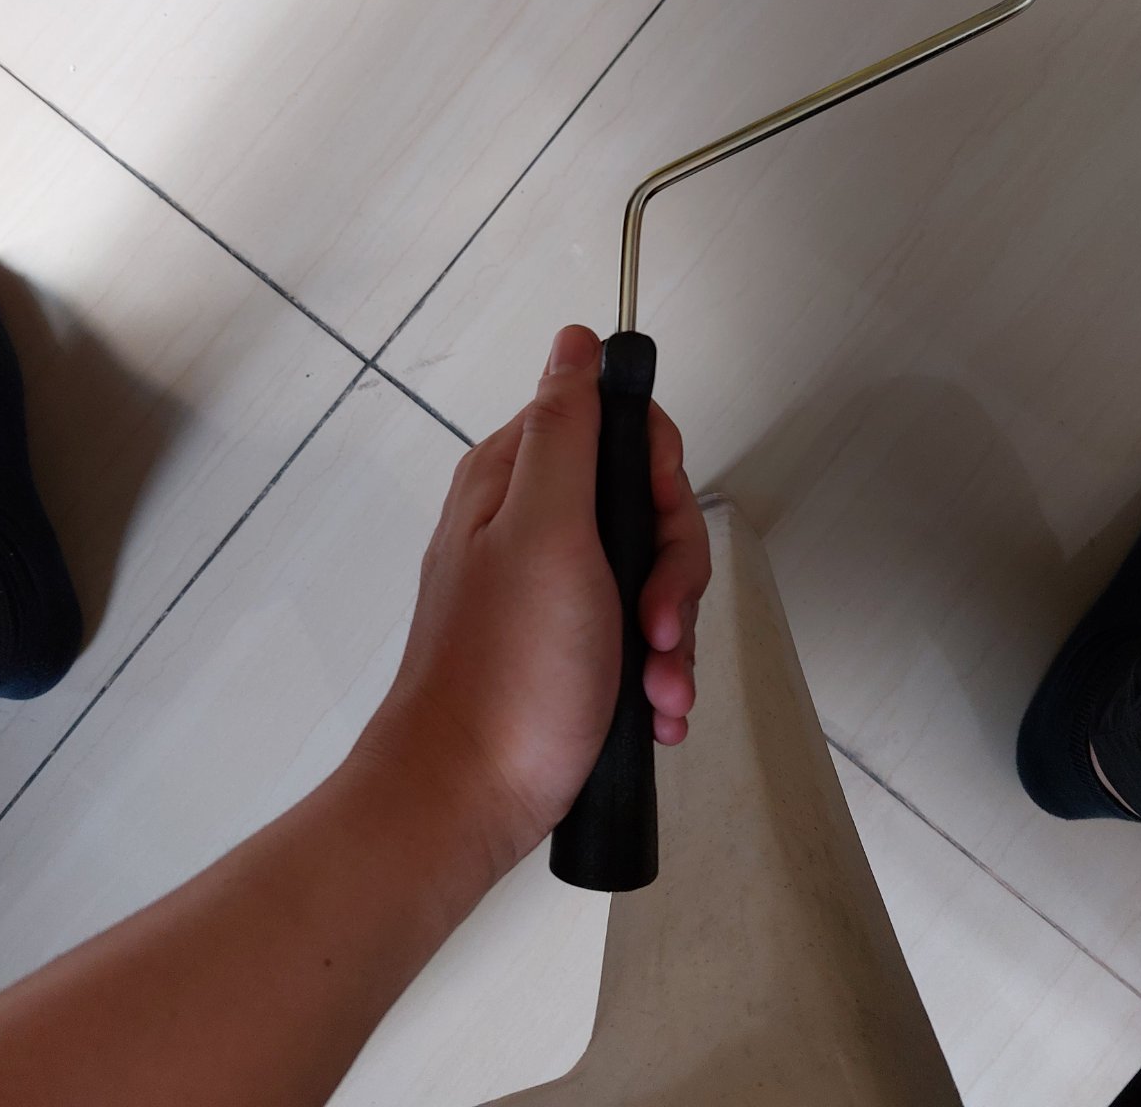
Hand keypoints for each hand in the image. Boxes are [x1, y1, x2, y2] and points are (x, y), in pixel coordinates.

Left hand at [377, 324, 710, 867]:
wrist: (468, 801)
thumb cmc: (507, 671)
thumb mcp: (545, 531)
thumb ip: (567, 431)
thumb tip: (576, 340)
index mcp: (517, 479)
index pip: (619, 424)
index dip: (658, 472)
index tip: (657, 524)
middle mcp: (533, 522)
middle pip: (647, 506)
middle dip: (673, 572)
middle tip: (654, 626)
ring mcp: (554, 588)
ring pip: (653, 576)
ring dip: (673, 636)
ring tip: (658, 690)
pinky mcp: (571, 645)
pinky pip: (642, 635)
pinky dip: (659, 673)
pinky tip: (656, 710)